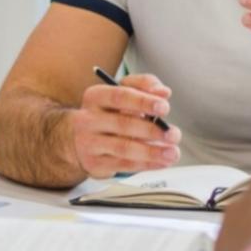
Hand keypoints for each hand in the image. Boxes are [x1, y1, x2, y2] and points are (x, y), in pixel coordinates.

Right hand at [68, 72, 182, 178]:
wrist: (78, 140)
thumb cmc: (107, 113)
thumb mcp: (122, 92)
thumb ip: (144, 86)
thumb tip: (163, 92)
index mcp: (95, 97)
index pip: (119, 96)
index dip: (143, 101)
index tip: (164, 107)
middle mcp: (88, 119)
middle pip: (123, 124)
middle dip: (152, 130)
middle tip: (173, 134)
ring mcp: (89, 143)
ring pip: (124, 148)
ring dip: (152, 151)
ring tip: (172, 152)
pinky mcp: (95, 163)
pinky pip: (124, 165)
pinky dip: (147, 164)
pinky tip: (162, 162)